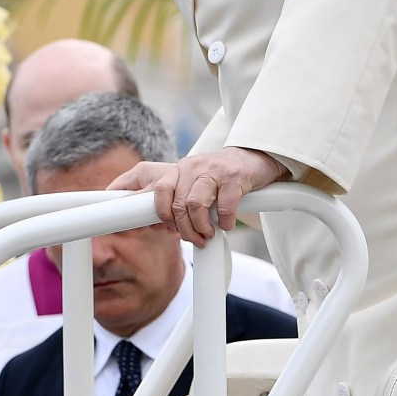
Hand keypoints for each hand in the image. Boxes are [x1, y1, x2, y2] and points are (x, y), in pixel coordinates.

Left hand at [109, 148, 288, 245]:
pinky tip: (225, 225)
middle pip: (172, 203)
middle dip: (180, 227)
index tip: (142, 226)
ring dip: (199, 227)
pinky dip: (223, 221)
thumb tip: (154, 225)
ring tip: (208, 234)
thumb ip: (173, 199)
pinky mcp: (232, 178)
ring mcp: (210, 171)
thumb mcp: (190, 181)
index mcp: (176, 171)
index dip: (145, 211)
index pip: (150, 189)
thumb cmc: (217, 176)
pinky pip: (223, 206)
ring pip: (193, 205)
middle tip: (191, 237)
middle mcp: (189, 168)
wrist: (253, 158)